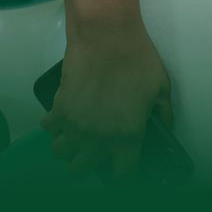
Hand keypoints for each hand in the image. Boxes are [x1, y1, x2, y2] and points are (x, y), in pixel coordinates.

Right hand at [42, 21, 172, 178]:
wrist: (107, 36)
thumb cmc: (138, 59)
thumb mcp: (160, 88)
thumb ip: (163, 115)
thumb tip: (164, 130)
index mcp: (127, 135)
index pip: (121, 174)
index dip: (122, 176)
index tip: (121, 170)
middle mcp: (98, 137)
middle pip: (81, 170)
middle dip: (87, 165)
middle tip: (94, 152)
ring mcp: (75, 125)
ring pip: (61, 153)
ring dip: (68, 147)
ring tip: (78, 135)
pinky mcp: (58, 109)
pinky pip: (48, 129)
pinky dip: (54, 126)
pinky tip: (65, 115)